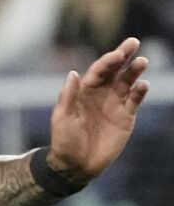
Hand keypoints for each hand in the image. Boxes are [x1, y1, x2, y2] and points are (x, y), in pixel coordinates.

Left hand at [48, 37, 149, 182]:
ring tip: (142, 62)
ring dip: (135, 71)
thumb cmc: (64, 140)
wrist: (76, 164)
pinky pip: (135, 100)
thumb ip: (68, 96)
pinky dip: (140, 92)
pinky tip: (143, 84)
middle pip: (115, 70)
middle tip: (133, 42)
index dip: (107, 61)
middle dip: (123, 55)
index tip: (117, 54)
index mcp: (83, 91)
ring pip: (127, 82)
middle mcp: (101, 93)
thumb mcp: (62, 117)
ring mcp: (114, 104)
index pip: (98, 71)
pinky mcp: (125, 117)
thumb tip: (73, 73)